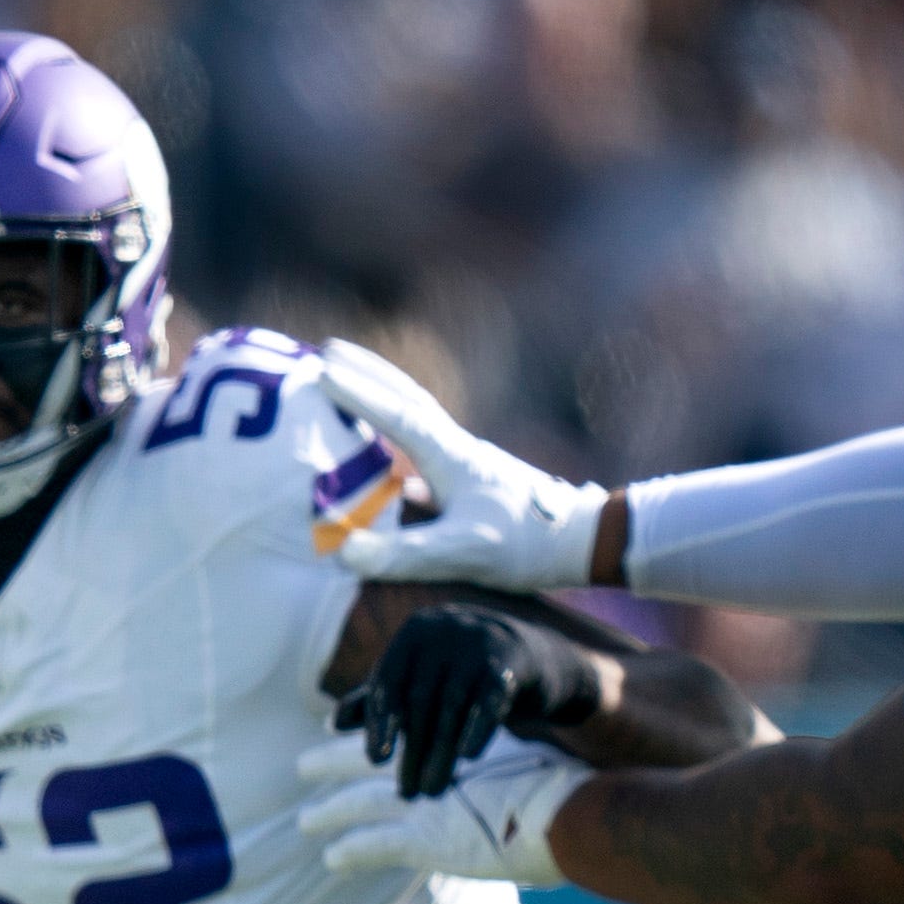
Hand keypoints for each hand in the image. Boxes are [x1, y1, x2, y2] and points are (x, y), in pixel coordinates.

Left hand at [295, 735, 579, 887]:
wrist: (571, 814)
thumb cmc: (557, 787)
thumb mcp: (520, 756)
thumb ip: (494, 755)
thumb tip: (489, 752)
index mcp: (451, 741)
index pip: (399, 731)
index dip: (369, 732)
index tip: (342, 733)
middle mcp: (433, 765)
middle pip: (366, 759)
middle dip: (332, 763)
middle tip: (301, 765)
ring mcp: (426, 803)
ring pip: (360, 804)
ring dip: (330, 812)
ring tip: (305, 821)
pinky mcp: (427, 840)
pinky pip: (376, 845)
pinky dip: (353, 851)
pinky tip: (333, 859)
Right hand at [313, 340, 611, 587]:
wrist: (582, 542)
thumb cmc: (526, 544)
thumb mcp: (464, 553)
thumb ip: (405, 553)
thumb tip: (346, 551)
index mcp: (451, 455)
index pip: (396, 414)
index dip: (356, 393)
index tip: (320, 368)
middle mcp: (457, 450)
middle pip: (406, 398)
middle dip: (367, 374)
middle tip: (329, 351)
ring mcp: (468, 465)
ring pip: (417, 420)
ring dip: (384, 400)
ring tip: (353, 391)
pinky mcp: (475, 485)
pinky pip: (425, 453)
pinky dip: (400, 446)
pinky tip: (392, 470)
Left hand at [332, 605, 605, 798]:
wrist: (530, 656)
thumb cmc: (459, 673)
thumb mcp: (418, 679)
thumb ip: (378, 698)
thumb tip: (333, 724)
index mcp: (415, 634)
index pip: (389, 680)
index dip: (380, 721)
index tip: (376, 759)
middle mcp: (445, 631)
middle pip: (421, 700)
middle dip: (413, 749)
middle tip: (407, 791)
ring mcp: (480, 643)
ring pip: (453, 708)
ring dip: (441, 754)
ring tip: (431, 790)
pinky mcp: (512, 663)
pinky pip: (490, 700)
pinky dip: (478, 727)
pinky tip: (469, 757)